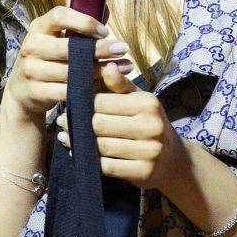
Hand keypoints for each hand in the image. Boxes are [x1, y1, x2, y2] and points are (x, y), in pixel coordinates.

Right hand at [2, 7, 125, 123]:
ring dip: (100, 71)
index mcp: (38, 28)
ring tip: (124, 68)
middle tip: (123, 48)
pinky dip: (89, 89)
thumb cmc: (47, 59)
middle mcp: (31, 46)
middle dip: (99, 48)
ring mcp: (31, 70)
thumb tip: (103, 5)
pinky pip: (67, 91)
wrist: (22, 91)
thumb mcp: (54, 38)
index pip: (59, 16)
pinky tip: (107, 86)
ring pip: (70, 72)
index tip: (105, 32)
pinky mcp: (35, 92)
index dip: (84, 22)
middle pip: (68, 47)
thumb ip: (78, 26)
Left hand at [56, 62, 190, 187]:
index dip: (82, 104)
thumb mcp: (139, 101)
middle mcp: (151, 126)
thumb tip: (107, 65)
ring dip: (78, 142)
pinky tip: (78, 153)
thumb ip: (121, 85)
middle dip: (77, 124)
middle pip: (99, 124)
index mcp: (147, 105)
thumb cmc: (149, 123)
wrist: (173, 160)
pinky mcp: (143, 171)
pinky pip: (107, 166)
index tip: (69, 105)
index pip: (103, 102)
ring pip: (101, 146)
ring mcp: (149, 151)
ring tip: (65, 137)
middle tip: (62, 122)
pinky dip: (89, 160)